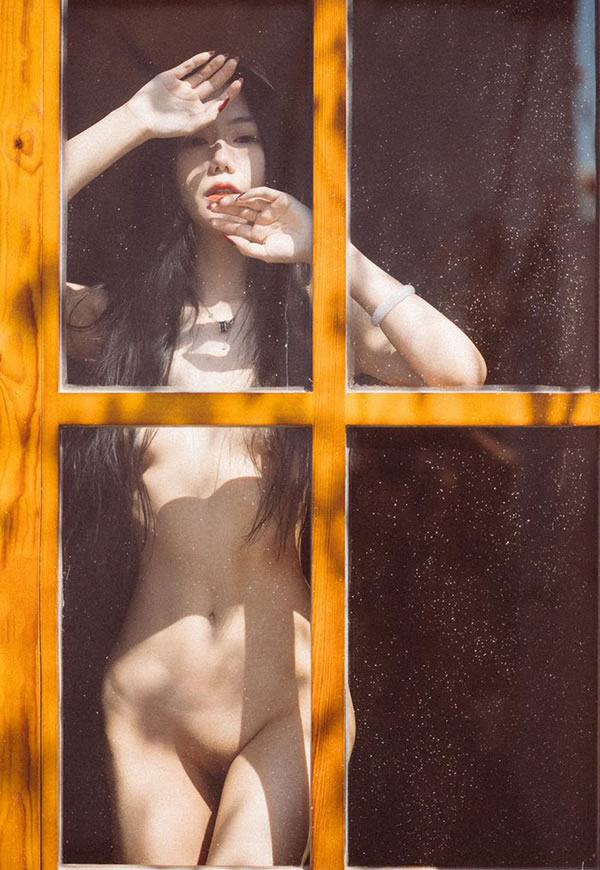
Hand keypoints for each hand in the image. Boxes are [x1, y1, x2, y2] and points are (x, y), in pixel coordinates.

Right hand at [125, 52, 241, 138]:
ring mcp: (182, 87)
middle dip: (225, 72)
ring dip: (213, 65)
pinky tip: (208, 55)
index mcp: (198, 110)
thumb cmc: (167, 127)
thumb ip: (209, 115)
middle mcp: (192, 98)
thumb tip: (224, 103)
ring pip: (201, 73)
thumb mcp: (192, 125)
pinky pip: (186, 67)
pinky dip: (197, 61)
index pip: (218, 98)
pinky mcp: (170, 77)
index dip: (230, 90)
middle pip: (213, 83)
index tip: (240, 82)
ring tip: (225, 57)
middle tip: (236, 61)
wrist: (142, 119)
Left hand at [208, 187, 312, 263]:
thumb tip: (227, 238)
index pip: (237, 226)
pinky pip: (263, 193)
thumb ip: (246, 247)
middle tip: (210, 206)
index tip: (210, 221)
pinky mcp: (280, 199)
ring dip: (234, 200)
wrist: (311, 245)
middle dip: (225, 209)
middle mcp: (262, 219)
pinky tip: (241, 197)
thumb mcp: (264, 253)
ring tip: (220, 202)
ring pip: (248, 201)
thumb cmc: (289, 252)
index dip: (224, 224)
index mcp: (258, 233)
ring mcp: (271, 209)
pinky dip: (252, 193)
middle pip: (239, 211)